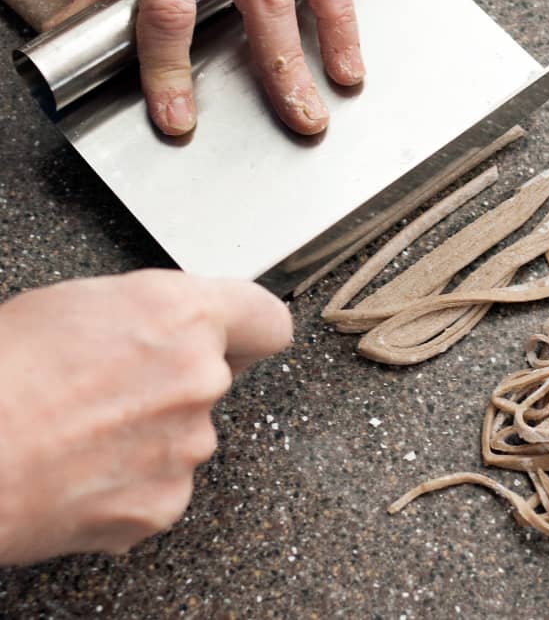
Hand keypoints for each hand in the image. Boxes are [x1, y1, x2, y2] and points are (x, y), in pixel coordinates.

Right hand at [0, 270, 291, 563]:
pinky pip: (164, 484)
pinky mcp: (165, 501)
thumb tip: (174, 329)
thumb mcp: (84, 303)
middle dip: (180, 380)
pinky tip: (84, 470)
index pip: (266, 320)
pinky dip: (133, 481)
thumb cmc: (4, 370)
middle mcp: (201, 377)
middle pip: (220, 378)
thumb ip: (156, 313)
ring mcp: (188, 445)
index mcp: (185, 315)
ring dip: (154, 432)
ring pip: (188, 433)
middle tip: (118, 387)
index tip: (242, 339)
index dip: (251, 329)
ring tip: (86, 430)